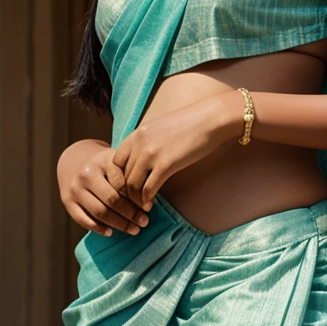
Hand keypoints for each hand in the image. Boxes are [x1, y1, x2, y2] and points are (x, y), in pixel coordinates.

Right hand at [57, 138, 151, 237]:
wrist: (74, 161)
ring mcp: (75, 188)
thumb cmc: (105, 165)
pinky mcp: (67, 201)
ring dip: (119, 224)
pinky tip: (111, 233)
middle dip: (131, 214)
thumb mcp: (117, 160)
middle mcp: (87, 174)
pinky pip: (83, 219)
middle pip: (112, 199)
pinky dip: (98, 228)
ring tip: (134, 230)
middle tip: (145, 222)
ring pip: (99, 211)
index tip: (149, 207)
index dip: (138, 197)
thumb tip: (150, 197)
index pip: (122, 183)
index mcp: (102, 161)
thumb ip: (131, 173)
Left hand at [111, 94, 241, 205]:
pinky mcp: (166, 165)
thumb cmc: (190, 124)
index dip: (120, 177)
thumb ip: (147, 141)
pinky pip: (148, 189)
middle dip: (126, 192)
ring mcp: (151, 154)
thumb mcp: (160, 128)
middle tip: (134, 202)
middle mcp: (139, 143)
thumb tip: (142, 159)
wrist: (211, 119)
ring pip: (132, 185)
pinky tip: (151, 204)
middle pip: (123, 175)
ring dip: (136, 199)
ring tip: (143, 206)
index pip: (115, 161)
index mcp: (137, 134)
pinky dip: (147, 200)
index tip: (129, 186)